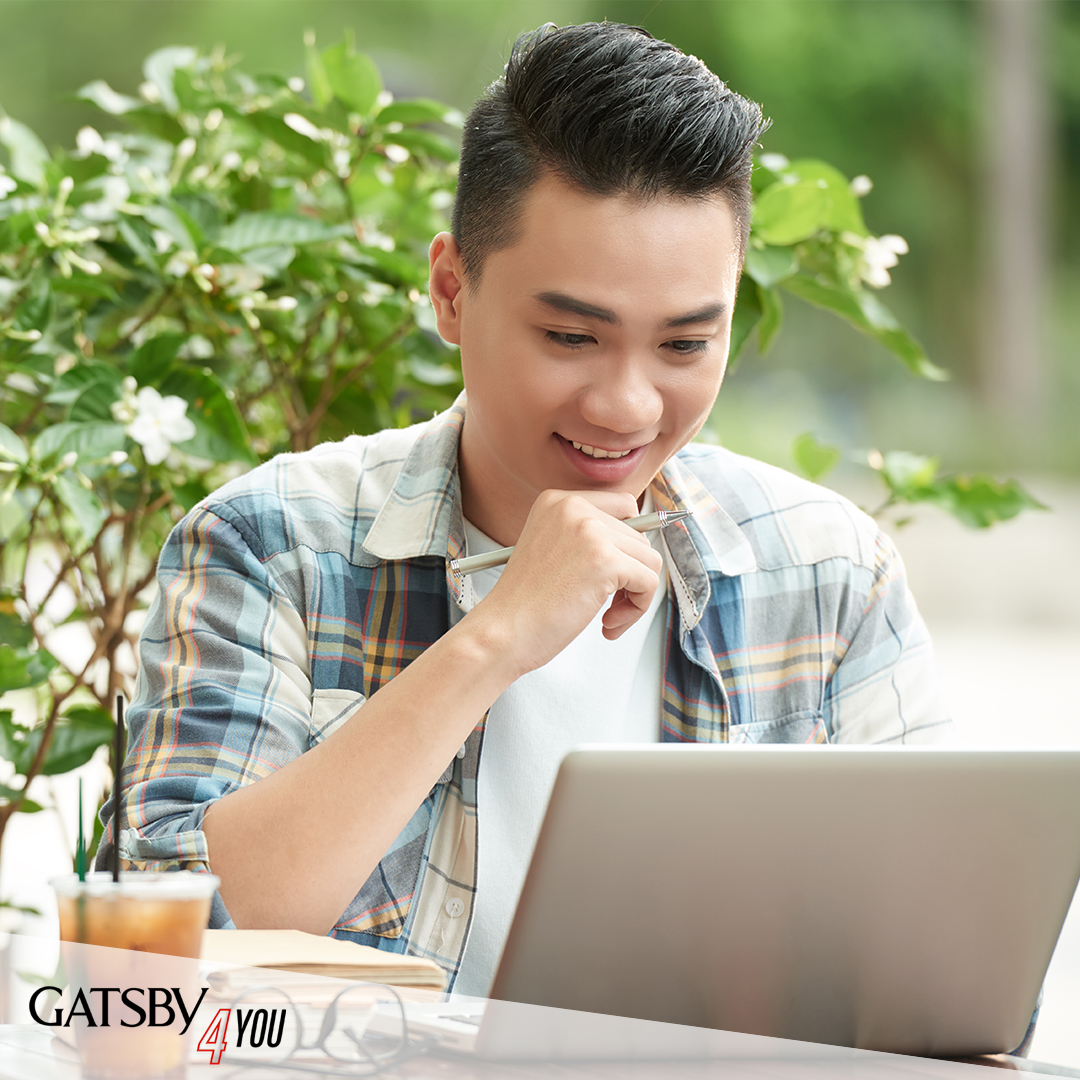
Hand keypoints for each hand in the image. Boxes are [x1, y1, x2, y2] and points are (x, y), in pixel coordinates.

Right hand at [466, 489, 663, 678]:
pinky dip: (637, 609)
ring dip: (635, 595)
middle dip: (630, 575)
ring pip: (649, 559)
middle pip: (639, 536)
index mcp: (558, 501)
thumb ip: (588, 538)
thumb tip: (639, 543)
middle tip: (606, 604)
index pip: (624, 506)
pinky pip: (649, 582)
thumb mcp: (552, 551)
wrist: (501, 631)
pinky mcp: (606, 561)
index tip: (613, 572)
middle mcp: (574, 509)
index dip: (626, 544)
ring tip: (606, 616)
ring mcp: (591, 532)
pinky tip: (607, 624)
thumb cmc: (524, 604)